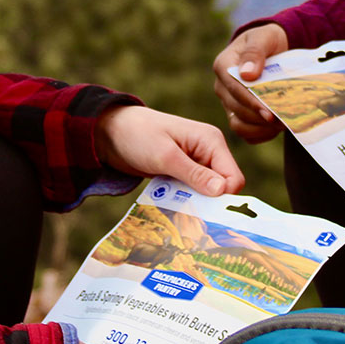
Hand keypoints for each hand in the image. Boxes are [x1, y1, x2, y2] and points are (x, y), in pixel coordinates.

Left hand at [96, 106, 243, 196]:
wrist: (111, 131)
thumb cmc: (138, 135)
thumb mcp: (165, 156)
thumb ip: (194, 174)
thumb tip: (222, 191)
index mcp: (211, 141)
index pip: (233, 177)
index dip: (223, 196)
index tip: (203, 210)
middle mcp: (209, 151)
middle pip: (223, 186)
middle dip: (209, 202)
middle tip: (187, 212)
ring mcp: (197, 161)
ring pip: (208, 191)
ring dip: (195, 202)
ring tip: (176, 208)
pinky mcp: (184, 171)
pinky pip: (194, 191)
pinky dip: (185, 199)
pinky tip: (171, 203)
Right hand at [213, 24, 288, 142]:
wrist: (274, 49)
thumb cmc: (268, 41)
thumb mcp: (264, 37)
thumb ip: (255, 52)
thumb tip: (247, 74)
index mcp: (223, 66)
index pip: (234, 88)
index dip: (251, 102)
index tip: (269, 112)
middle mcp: (222, 87)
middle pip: (237, 109)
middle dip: (260, 117)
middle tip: (284, 120)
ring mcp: (229, 103)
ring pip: (239, 125)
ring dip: (261, 128)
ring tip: (282, 125)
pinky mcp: (239, 115)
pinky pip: (246, 133)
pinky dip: (261, 135)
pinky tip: (276, 129)